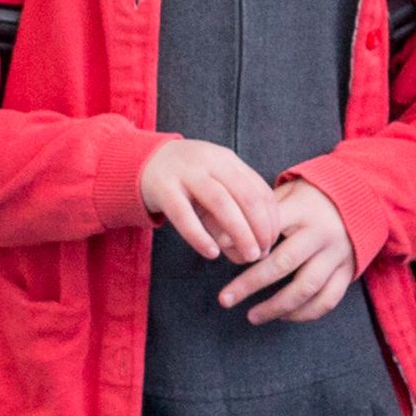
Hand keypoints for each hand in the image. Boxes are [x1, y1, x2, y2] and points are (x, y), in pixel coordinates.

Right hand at [135, 137, 280, 265]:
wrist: (142, 162)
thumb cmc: (187, 181)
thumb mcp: (214, 186)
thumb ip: (233, 214)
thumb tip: (254, 252)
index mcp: (227, 160)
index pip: (259, 189)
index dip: (271, 218)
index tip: (273, 242)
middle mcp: (210, 162)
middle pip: (246, 195)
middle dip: (261, 227)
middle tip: (264, 253)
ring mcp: (186, 173)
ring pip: (220, 202)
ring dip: (240, 231)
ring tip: (249, 255)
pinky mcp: (163, 188)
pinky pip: (184, 214)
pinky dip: (200, 235)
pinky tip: (212, 253)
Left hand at [220, 175, 361, 323]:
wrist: (362, 197)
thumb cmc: (313, 197)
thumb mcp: (288, 192)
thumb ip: (261, 212)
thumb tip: (221, 236)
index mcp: (303, 211)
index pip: (268, 228)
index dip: (244, 242)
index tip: (220, 251)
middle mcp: (321, 235)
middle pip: (283, 263)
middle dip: (250, 283)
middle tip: (225, 299)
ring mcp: (336, 255)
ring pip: (306, 288)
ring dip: (276, 306)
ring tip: (251, 316)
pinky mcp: (348, 271)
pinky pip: (328, 299)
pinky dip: (305, 313)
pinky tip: (283, 316)